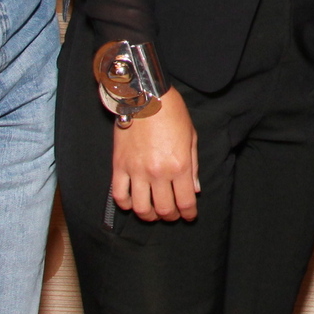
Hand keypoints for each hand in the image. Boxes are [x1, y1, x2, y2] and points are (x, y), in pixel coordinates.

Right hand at [112, 88, 199, 220]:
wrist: (144, 96)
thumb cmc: (172, 113)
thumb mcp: (191, 137)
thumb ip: (194, 166)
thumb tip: (194, 189)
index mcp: (180, 166)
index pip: (185, 202)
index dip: (188, 214)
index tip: (189, 216)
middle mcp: (158, 173)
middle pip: (164, 209)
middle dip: (171, 217)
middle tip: (173, 215)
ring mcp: (137, 171)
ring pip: (140, 208)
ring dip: (148, 216)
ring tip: (152, 213)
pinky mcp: (119, 167)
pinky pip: (119, 195)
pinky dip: (126, 205)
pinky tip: (133, 203)